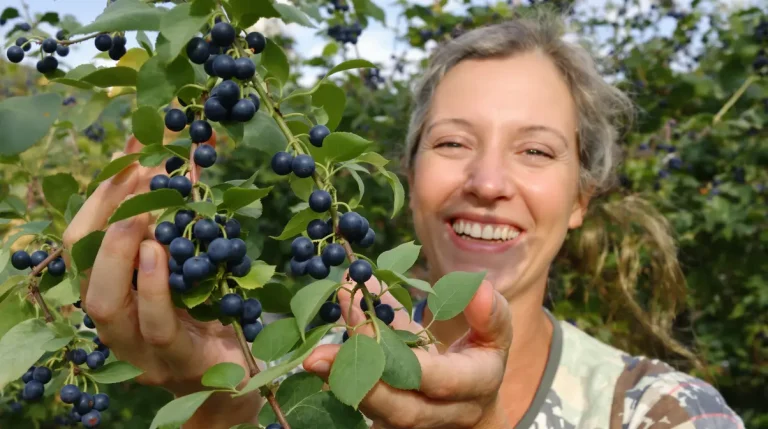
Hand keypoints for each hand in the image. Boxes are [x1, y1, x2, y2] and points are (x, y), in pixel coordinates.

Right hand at [62, 136, 260, 427]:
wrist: (233, 374)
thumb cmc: (210, 309)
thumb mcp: (196, 255)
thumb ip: (186, 212)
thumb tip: (191, 148)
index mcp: (114, 287)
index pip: (86, 238)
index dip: (102, 195)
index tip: (130, 156)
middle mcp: (114, 317)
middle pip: (83, 266)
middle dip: (104, 216)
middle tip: (137, 177)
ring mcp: (138, 344)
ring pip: (105, 303)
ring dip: (119, 253)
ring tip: (140, 218)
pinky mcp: (175, 359)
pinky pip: (157, 325)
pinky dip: (156, 288)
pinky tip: (163, 254)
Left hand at [303, 272, 513, 428]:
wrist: (470, 407)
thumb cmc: (480, 359)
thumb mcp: (494, 334)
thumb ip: (488, 313)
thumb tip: (478, 286)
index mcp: (473, 386)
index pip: (441, 381)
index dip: (407, 360)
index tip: (372, 328)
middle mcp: (441, 413)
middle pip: (400, 409)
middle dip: (361, 381)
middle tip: (320, 356)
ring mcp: (410, 423)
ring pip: (375, 411)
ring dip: (342, 379)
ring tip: (314, 355)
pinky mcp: (387, 422)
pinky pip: (360, 404)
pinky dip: (339, 378)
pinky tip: (320, 354)